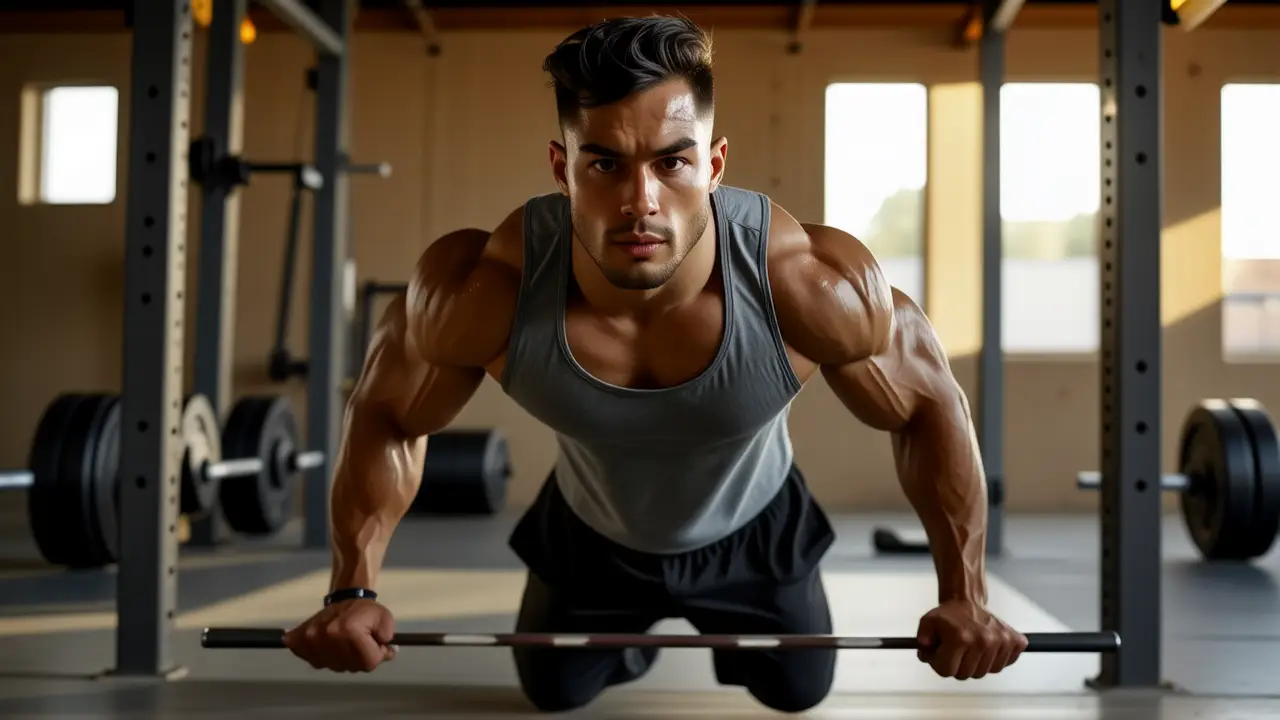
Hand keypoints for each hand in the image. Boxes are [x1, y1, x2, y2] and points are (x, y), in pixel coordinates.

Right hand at [283, 598, 397, 672]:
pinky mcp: (298, 643)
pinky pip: (315, 662)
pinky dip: (324, 657)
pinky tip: (329, 646)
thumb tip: (386, 653)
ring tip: (345, 642)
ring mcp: (310, 641)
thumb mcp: (384, 617)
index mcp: (349, 630)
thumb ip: (389, 638)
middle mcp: (326, 636)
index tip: (375, 643)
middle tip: (360, 642)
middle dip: (360, 658)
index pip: (369, 662)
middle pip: (352, 667)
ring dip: (343, 659)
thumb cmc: (365, 610)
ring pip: (335, 667)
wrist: (344, 598)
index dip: (376, 654)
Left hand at [915, 600, 1026, 679]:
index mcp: (960, 638)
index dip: (939, 663)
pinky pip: (1003, 665)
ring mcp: (1001, 641)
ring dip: (975, 664)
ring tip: (970, 647)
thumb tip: (925, 653)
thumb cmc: (948, 616)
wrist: (966, 601)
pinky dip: (994, 660)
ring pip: (984, 673)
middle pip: (965, 675)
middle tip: (955, 649)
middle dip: (956, 664)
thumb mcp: (927, 623)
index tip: (940, 652)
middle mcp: (983, 640)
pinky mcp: (1014, 641)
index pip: (946, 671)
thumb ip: (922, 641)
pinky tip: (986, 648)